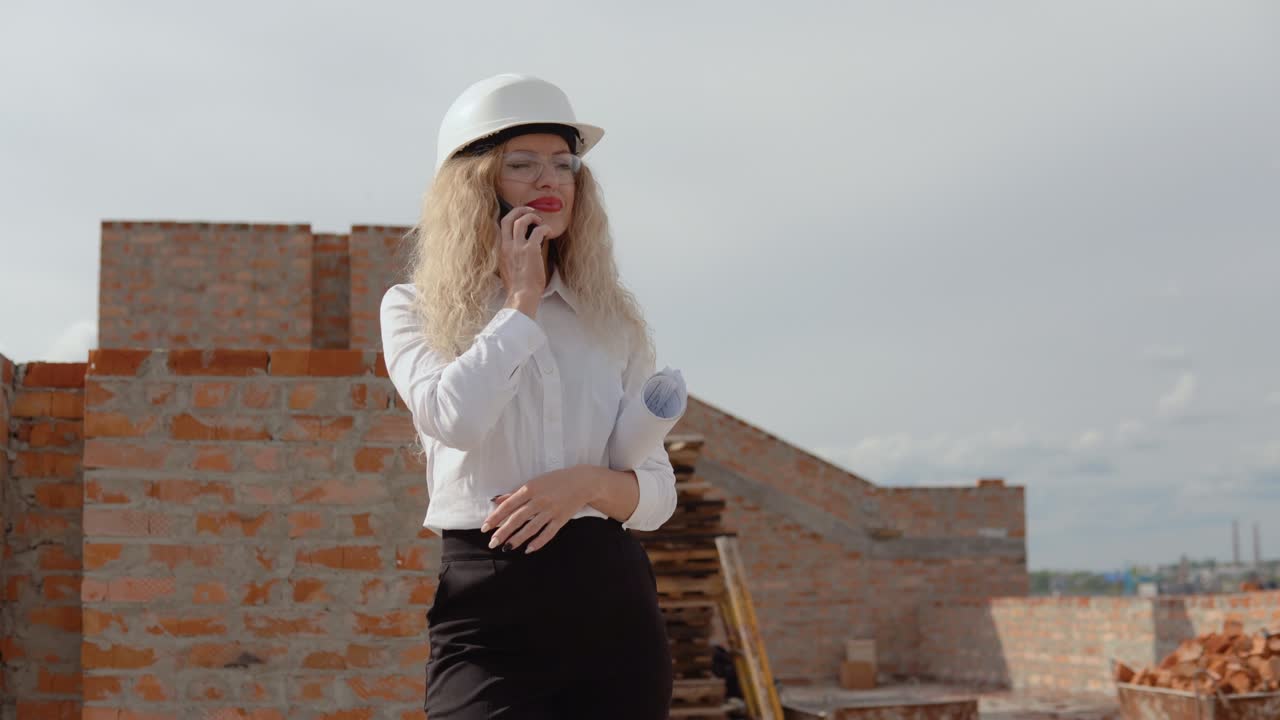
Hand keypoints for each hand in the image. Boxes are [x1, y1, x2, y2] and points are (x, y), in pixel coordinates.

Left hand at [481, 466, 597, 553]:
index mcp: (530, 489)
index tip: (485, 528)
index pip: (509, 505)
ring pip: (531, 528)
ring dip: (518, 539)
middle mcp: (539, 500)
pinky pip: (548, 533)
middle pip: (518, 518)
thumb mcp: (534, 482)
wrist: (582, 482)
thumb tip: (496, 500)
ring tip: (507, 548)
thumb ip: (515, 494)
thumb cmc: (555, 480)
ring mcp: (551, 510)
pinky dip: (538, 542)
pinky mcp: (561, 519)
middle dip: (503, 532)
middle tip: (492, 543)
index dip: (496, 517)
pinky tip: (528, 549)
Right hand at [497, 205, 548, 309]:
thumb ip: (509, 257)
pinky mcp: (531, 250)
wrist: (521, 296)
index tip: (516, 216)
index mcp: (500, 250)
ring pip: (521, 220)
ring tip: (539, 220)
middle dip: (519, 210)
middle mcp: (507, 246)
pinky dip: (545, 228)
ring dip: (532, 216)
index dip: (508, 218)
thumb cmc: (517, 287)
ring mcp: (518, 247)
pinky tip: (548, 232)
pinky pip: (538, 231)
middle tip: (529, 211)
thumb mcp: (506, 269)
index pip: (498, 227)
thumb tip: (518, 251)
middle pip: (508, 219)